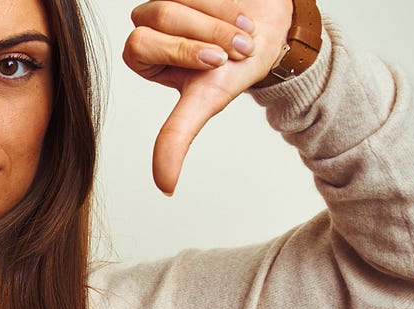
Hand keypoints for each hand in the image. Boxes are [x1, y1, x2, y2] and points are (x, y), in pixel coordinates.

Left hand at [122, 0, 293, 194]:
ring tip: (243, 29)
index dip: (182, 50)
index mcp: (142, 53)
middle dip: (207, 33)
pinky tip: (239, 8)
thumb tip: (164, 186)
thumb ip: (176, 137)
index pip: (140, 44)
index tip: (217, 61)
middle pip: (161, 14)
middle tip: (237, 46)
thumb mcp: (205, 103)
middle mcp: (148, 19)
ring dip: (223, 15)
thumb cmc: (234, 67)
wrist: (273, 34)